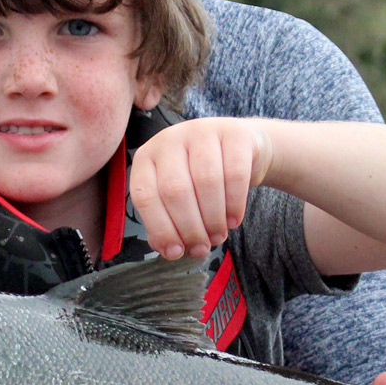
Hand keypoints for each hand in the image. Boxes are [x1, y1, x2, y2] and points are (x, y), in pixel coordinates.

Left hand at [129, 118, 273, 259]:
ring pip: (206, 182)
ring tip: (218, 236)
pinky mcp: (234, 133)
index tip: (175, 253)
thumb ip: (168, 222)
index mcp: (147, 157)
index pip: (145, 195)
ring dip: (213, 219)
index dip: (160, 229)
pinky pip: (235, 174)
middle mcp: (169, 139)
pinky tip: (234, 220)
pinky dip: (234, 204)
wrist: (240, 149)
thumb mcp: (177, 197)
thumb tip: (170, 251)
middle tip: (202, 248)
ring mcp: (201, 131)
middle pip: (175, 190)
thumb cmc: (200, 178)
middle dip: (190, 228)